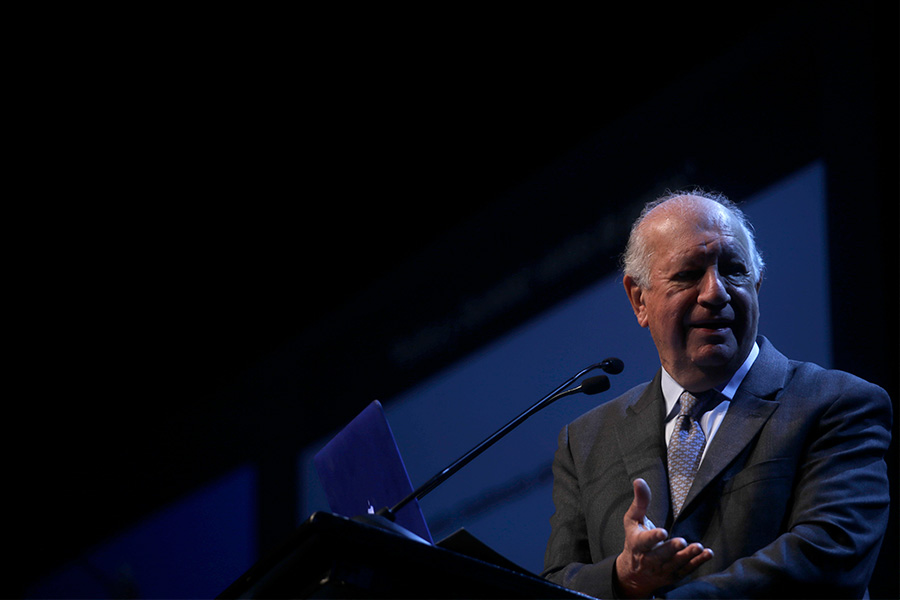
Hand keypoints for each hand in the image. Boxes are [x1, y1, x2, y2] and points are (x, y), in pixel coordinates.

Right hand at [614, 478, 713, 597]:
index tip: (662, 532)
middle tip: (682, 541)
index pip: (645, 542)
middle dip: (671, 549)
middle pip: (661, 555)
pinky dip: (697, 563)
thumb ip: (639, 502)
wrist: (633, 574)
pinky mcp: (673, 575)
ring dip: (687, 556)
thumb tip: (639, 481)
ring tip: (698, 547)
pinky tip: (707, 554)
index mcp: (638, 545)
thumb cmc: (634, 540)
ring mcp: (662, 569)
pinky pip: (687, 570)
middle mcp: (649, 560)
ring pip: (676, 564)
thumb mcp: (632, 521)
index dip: (653, 537)